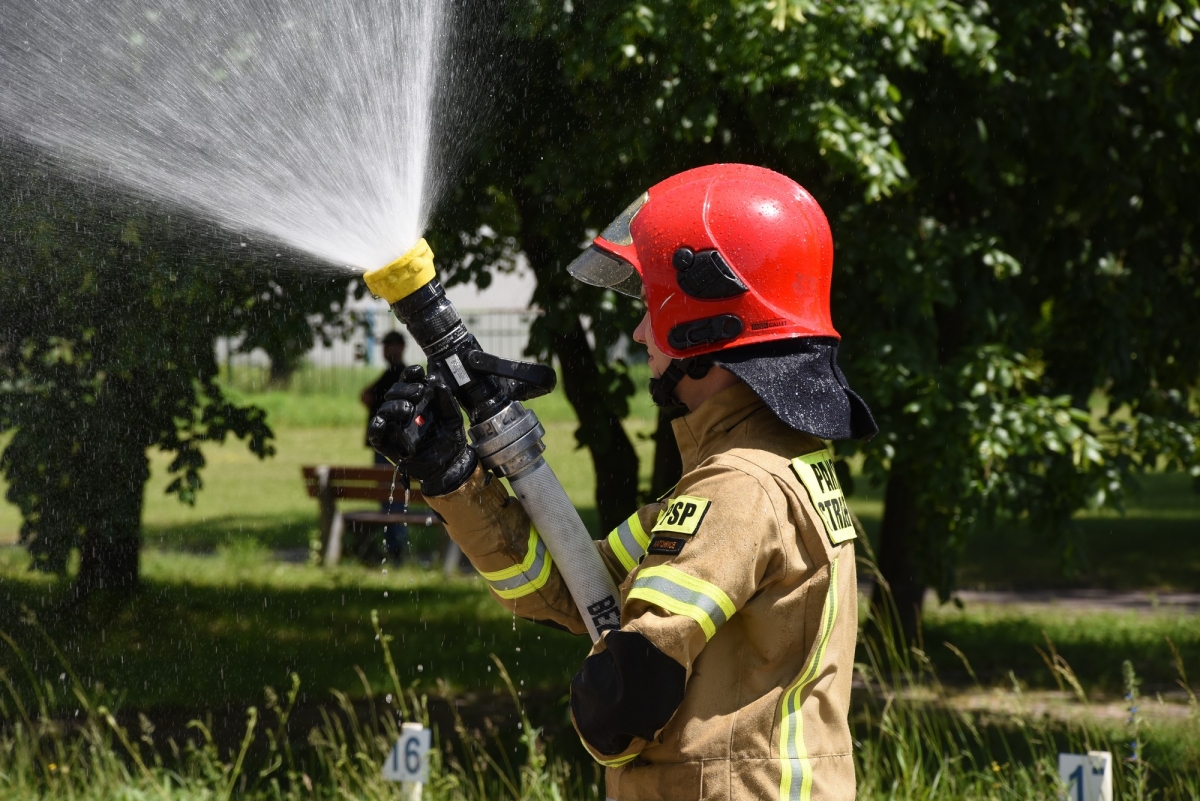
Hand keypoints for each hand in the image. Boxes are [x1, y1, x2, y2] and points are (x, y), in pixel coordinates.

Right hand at [368, 365, 477, 495]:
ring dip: (394, 406)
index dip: (411, 374)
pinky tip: (383, 423)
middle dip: (404, 389)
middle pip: (394, 392)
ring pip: (384, 410)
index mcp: (419, 401)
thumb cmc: (451, 438)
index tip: (419, 373)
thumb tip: (439, 384)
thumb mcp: (454, 419)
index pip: (409, 381)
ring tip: (408, 410)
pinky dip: (376, 427)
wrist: (450, 464)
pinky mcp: (388, 443)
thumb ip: (448, 402)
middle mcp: (405, 410)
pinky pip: (375, 434)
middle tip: (418, 394)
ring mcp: (395, 426)